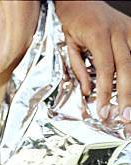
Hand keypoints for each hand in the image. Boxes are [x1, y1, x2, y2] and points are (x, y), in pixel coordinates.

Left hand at [56, 1, 130, 128]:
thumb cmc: (72, 21)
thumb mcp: (67, 45)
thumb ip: (78, 69)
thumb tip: (88, 92)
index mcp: (98, 36)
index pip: (105, 69)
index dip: (105, 92)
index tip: (103, 111)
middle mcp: (118, 32)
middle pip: (126, 67)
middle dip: (126, 94)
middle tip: (125, 116)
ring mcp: (129, 30)